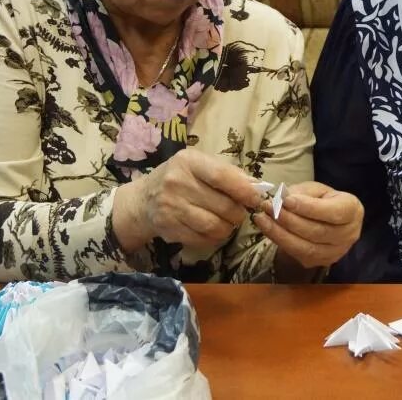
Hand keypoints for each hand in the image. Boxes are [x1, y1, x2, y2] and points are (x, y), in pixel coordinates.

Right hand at [113, 149, 261, 252]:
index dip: (244, 190)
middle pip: (223, 205)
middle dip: (239, 212)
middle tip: (240, 212)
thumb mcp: (200, 165)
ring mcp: (171, 207)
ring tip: (228, 222)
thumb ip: (228, 173)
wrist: (143, 200)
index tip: (257, 199)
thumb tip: (257, 187)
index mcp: (189, 161)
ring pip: (215, 225)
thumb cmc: (180, 178)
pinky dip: (215, 238)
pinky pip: (203, 239)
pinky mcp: (169, 229)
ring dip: (228, 227)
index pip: (222, 176)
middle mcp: (177, 183)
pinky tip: (214, 231)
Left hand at [252, 181, 363, 268]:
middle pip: (317, 231)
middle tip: (267, 207)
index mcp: (353, 210)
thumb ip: (301, 193)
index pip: (332, 212)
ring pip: (306, 247)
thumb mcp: (315, 189)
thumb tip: (282, 199)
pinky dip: (280, 241)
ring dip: (280, 233)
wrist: (327, 221)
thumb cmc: (323, 200)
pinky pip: (298, 255)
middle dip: (289, 219)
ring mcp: (336, 252)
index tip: (285, 200)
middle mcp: (349, 234)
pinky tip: (267, 229)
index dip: (308, 207)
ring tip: (262, 218)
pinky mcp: (321, 262)